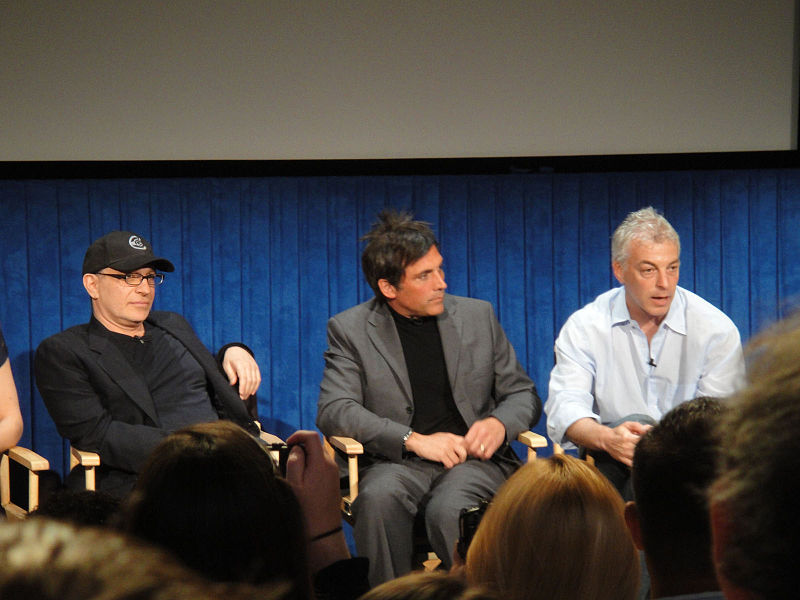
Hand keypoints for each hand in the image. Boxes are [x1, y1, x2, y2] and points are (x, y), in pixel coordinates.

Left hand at [221, 346, 260, 398]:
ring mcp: (254, 366)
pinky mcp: (256, 367)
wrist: (237, 350)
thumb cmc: (230, 359)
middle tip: (242, 398)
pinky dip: (256, 386)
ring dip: (251, 389)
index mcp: (240, 364)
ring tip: (246, 396)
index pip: (243, 377)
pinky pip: (258, 378)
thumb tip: (232, 383)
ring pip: (255, 380)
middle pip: (250, 380)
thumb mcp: (226, 365)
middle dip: (247, 390)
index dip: (243, 387)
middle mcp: (249, 365)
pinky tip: (252, 392)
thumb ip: (230, 374)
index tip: (241, 394)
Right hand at [284, 430, 349, 572]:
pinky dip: (312, 466)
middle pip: (316, 445)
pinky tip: (302, 480)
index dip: (298, 435)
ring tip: (294, 472)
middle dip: (301, 447)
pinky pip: (322, 466)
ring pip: (318, 455)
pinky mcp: (333, 481)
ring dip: (306, 457)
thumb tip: (297, 448)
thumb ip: (295, 462)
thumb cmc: (306, 509)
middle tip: (288, 460)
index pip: (312, 436)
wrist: (323, 531)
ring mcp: (333, 473)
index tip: (287, 444)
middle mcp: (330, 464)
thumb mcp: (294, 484)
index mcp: (321, 463)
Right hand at [405, 432, 467, 468]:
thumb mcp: (443, 436)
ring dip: (453, 464)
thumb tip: (462, 445)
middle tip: (458, 461)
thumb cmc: (430, 440)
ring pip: (457, 461)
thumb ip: (452, 440)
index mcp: (451, 437)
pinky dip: (447, 467)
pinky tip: (444, 465)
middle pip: (464, 453)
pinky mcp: (441, 455)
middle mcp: (450, 442)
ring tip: (448, 463)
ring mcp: (446, 448)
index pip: (465, 443)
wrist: (419, 442)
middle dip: (462, 459)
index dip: (466, 450)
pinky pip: (450, 464)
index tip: (462, 454)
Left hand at [464, 417, 505, 459]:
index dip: (464, 446)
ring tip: (476, 452)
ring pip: (479, 453)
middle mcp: (483, 433)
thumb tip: (463, 444)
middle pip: (472, 448)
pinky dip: (483, 457)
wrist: (499, 424)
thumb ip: (470, 434)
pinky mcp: (495, 445)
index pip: (467, 441)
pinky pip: (487, 455)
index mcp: (477, 427)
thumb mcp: (477, 425)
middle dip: (470, 451)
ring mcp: (489, 440)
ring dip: (476, 455)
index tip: (464, 447)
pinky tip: (482, 454)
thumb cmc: (486, 425)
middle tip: (470, 451)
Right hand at [599, 421, 651, 465]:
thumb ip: (637, 426)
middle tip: (655, 447)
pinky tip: (643, 460)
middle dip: (650, 449)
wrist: (606, 440)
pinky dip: (639, 463)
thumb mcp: (627, 425)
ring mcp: (625, 455)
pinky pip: (633, 465)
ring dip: (645, 456)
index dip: (649, 441)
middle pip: (642, 450)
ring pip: (638, 458)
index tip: (654, 440)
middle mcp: (627, 448)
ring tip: (650, 453)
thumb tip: (649, 428)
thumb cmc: (618, 432)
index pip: (642, 441)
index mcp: (628, 438)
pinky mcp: (623, 460)